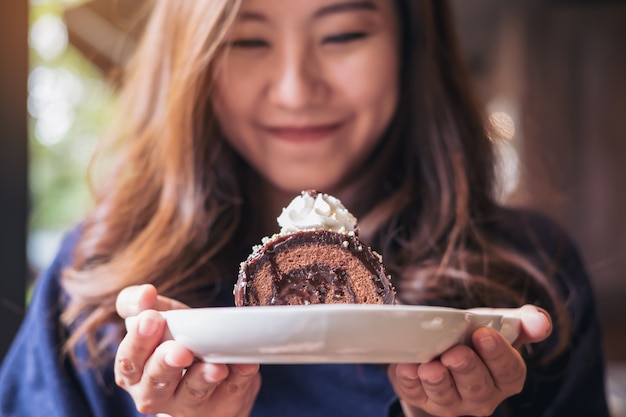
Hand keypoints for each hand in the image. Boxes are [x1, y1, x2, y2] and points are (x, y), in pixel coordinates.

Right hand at [114, 285, 260, 416]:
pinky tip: (246, 365)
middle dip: (166, 364)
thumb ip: (138, 303)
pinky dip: (239, 377)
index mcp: (134, 372)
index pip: (129, 359)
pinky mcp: (221, 405)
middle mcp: (155, 393)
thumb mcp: (155, 318)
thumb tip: (145, 292)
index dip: (138, 340)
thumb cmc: (175, 341)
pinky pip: (232, 391)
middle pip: (156, 382)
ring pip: (193, 393)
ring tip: (215, 367)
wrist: (210, 373)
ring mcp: (188, 404)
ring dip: (203, 379)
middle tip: (179, 351)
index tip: (151, 318)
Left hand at [388, 304, 551, 416]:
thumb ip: (523, 322)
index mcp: (505, 376)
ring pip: (446, 397)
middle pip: (477, 388)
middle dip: (466, 369)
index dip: (498, 354)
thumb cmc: (474, 335)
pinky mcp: (421, 398)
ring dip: (438, 381)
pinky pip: (414, 394)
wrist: (441, 343)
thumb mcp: (499, 324)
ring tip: (430, 367)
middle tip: (454, 352)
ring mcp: (451, 401)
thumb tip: (540, 323)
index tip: (483, 334)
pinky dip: (409, 382)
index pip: (509, 371)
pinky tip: (406, 367)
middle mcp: (481, 395)